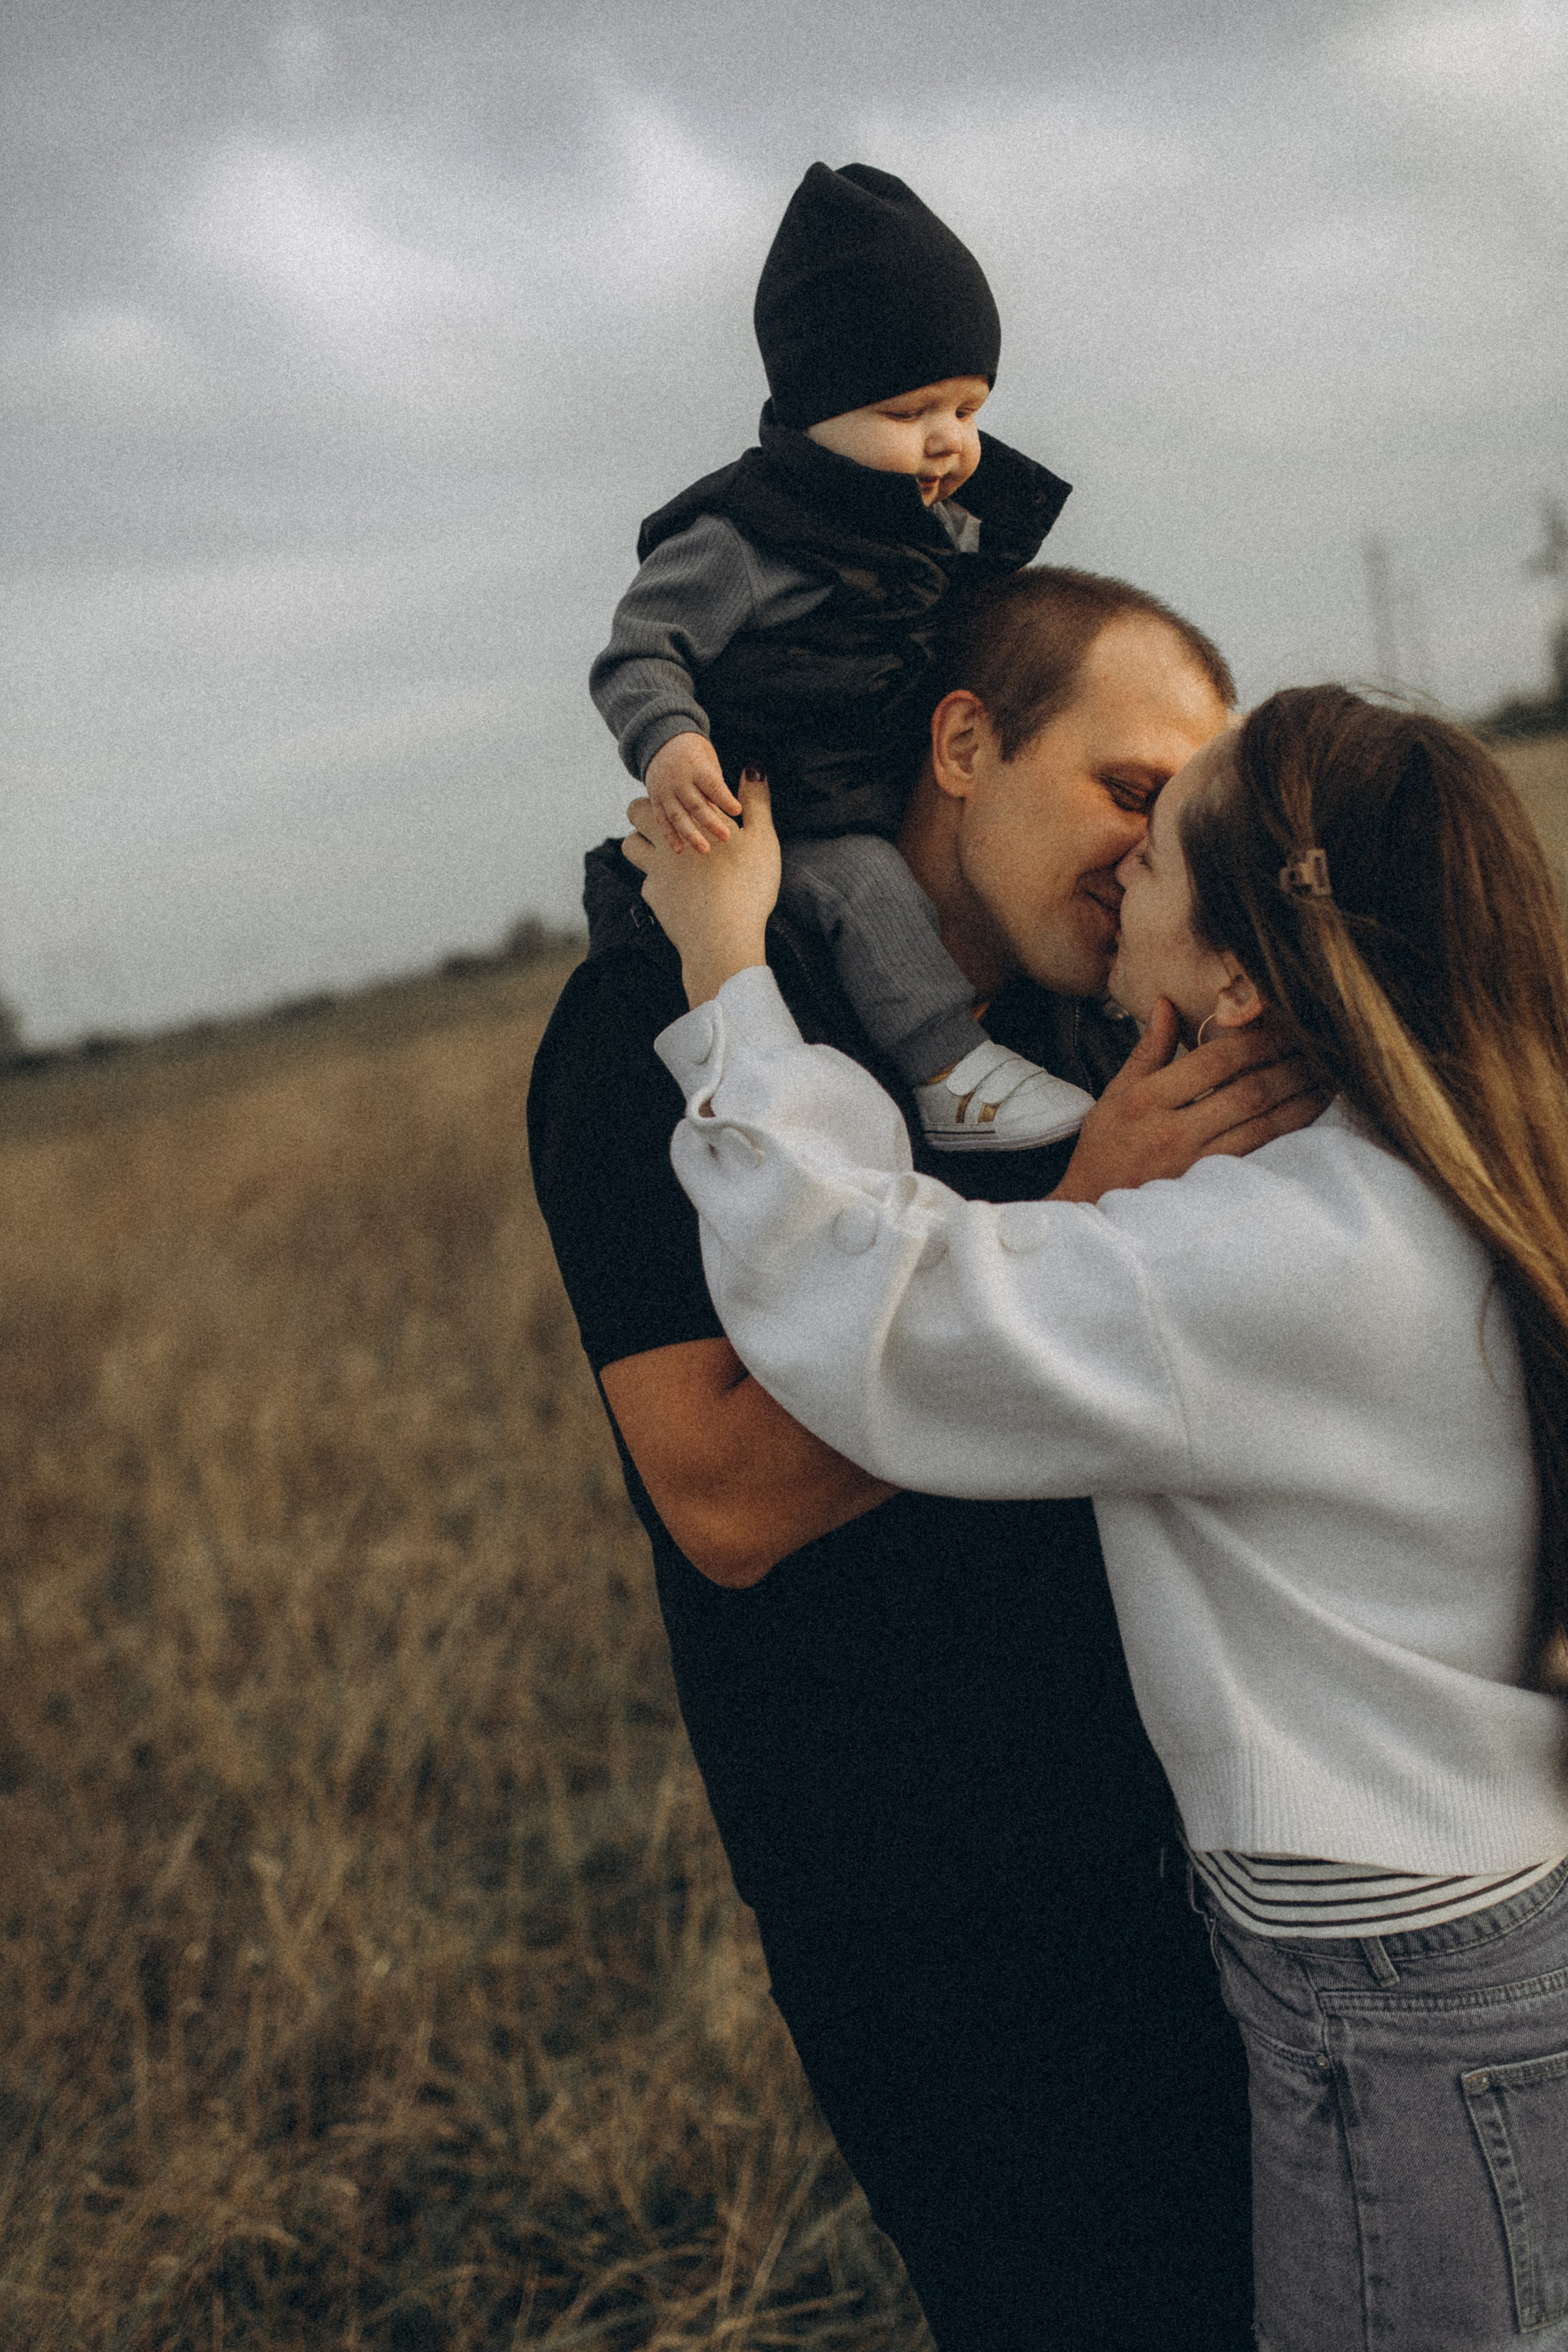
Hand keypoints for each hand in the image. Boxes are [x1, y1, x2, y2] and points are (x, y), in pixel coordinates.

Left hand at [623, 768, 780, 1004]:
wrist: (722, 939)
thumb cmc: (748, 885)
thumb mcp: (762, 838)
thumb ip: (756, 801)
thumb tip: (752, 767)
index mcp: (694, 820)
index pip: (669, 791)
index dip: (673, 789)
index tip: (681, 793)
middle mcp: (666, 840)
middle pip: (636, 812)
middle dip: (645, 810)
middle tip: (664, 819)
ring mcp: (654, 870)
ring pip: (630, 845)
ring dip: (641, 843)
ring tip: (662, 851)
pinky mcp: (652, 897)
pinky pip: (645, 882)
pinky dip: (657, 882)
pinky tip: (676, 891)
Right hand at [644, 732, 743, 853]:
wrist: (661, 741)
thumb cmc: (695, 754)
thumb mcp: (709, 760)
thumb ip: (716, 785)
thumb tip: (733, 809)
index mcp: (696, 767)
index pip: (712, 785)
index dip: (725, 798)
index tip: (738, 810)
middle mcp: (679, 780)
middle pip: (696, 804)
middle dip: (711, 822)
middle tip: (726, 837)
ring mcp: (665, 791)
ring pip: (678, 815)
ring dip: (691, 834)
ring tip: (704, 850)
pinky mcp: (655, 800)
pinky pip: (662, 819)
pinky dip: (669, 835)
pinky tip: (679, 850)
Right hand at [1049, 999, 1328, 1203]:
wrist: (1091, 1207)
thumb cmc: (1105, 1148)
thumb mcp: (1115, 1093)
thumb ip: (1147, 1049)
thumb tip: (1167, 1004)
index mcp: (1145, 1101)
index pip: (1212, 1061)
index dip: (1254, 1040)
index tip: (1279, 1025)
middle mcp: (1171, 1132)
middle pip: (1245, 1091)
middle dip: (1287, 1064)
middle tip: (1315, 1046)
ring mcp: (1194, 1163)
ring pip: (1261, 1123)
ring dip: (1299, 1097)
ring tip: (1324, 1075)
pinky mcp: (1210, 1187)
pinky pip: (1261, 1153)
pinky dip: (1289, 1129)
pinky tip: (1308, 1111)